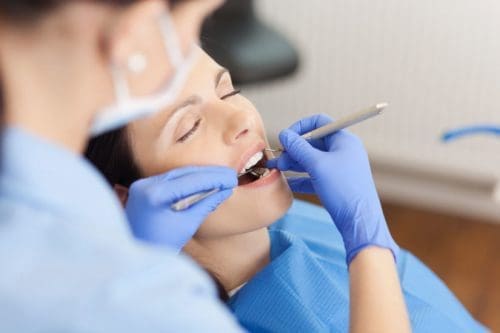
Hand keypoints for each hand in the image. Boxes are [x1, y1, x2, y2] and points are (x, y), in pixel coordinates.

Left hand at [125, 166, 236, 251]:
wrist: (133, 260)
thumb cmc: (160, 247)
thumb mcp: (187, 225)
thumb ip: (206, 204)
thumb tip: (225, 190)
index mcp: (155, 195)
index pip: (191, 180)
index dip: (214, 178)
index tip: (232, 179)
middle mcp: (145, 185)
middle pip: (183, 173)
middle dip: (209, 174)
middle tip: (230, 175)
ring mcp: (141, 186)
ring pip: (176, 175)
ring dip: (199, 176)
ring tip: (220, 177)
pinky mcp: (142, 189)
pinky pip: (169, 180)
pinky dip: (187, 181)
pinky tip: (203, 182)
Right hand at [267, 114, 397, 263]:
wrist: (359, 221)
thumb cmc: (343, 189)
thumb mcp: (317, 165)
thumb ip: (298, 148)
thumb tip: (284, 134)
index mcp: (343, 140)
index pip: (319, 122)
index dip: (300, 127)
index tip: (285, 138)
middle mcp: (343, 151)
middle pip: (313, 142)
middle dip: (293, 149)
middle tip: (277, 158)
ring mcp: (339, 168)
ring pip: (312, 160)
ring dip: (293, 163)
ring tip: (275, 169)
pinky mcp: (335, 183)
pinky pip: (314, 175)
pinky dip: (300, 177)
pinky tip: (287, 183)